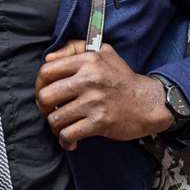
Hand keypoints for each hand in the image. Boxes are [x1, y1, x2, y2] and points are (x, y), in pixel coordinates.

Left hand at [34, 39, 172, 150]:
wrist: (149, 103)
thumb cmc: (123, 78)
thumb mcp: (103, 52)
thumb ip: (75, 48)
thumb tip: (48, 58)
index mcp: (88, 61)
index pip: (47, 71)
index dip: (39, 84)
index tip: (44, 92)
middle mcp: (89, 80)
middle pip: (45, 96)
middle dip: (44, 108)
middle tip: (51, 112)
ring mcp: (94, 102)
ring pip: (55, 119)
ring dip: (55, 127)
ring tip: (62, 127)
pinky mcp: (100, 122)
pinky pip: (69, 135)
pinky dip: (65, 141)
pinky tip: (70, 142)